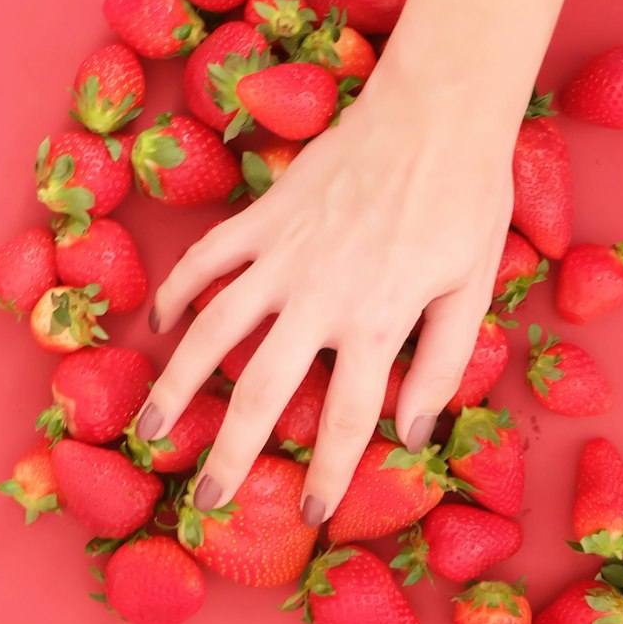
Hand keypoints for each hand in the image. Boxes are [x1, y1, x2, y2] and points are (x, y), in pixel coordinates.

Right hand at [139, 72, 514, 524]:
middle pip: (261, 392)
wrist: (437, 110)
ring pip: (214, 331)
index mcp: (378, 321)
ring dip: (175, 384)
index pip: (344, 418)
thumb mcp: (473, 291)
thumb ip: (441, 365)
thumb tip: (409, 433)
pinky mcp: (262, 216)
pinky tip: (160, 327)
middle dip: (231, 454)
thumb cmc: (466, 201)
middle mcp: (320, 296)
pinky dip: (177, 292)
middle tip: (204, 501)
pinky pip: (205, 259)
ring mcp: (283, 254)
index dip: (326, 472)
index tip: (310, 513)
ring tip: (149, 429)